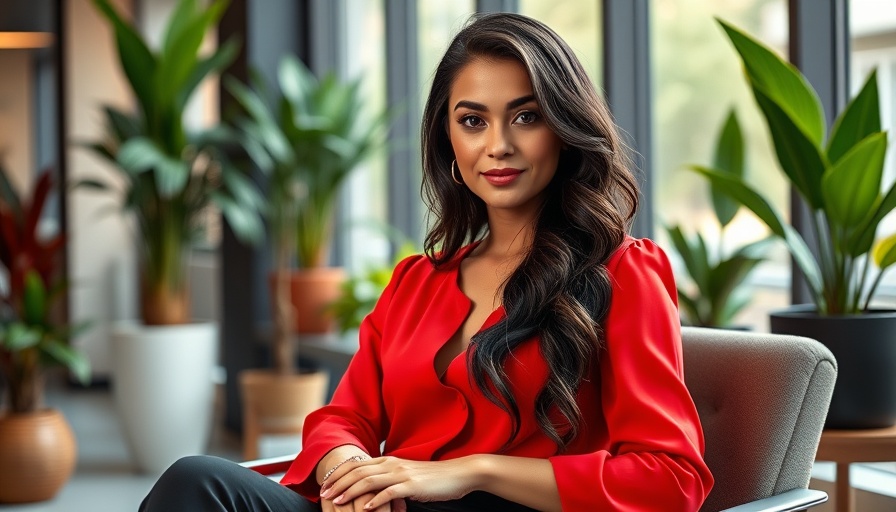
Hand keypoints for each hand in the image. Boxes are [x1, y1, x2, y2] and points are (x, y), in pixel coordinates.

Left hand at [320, 456, 479, 509]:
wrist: (459, 473)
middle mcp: (392, 464)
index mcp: (389, 461)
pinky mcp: (412, 485)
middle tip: (323, 494)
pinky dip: (376, 500)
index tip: (325, 484)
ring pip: (369, 480)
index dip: (339, 474)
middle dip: (338, 482)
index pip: (357, 464)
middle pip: (358, 471)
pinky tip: (366, 509)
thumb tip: (373, 494)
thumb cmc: (433, 478)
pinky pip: (390, 492)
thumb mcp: (406, 477)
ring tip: (337, 501)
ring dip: (351, 491)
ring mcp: (402, 473)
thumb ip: (389, 481)